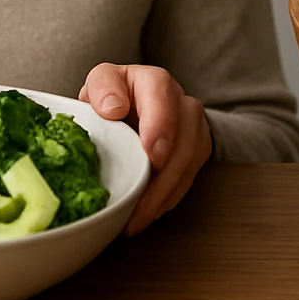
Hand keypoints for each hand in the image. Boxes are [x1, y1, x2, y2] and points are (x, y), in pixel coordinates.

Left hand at [79, 63, 211, 234]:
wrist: (137, 104)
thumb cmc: (116, 95)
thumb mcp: (101, 83)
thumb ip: (102, 88)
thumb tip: (113, 109)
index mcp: (154, 81)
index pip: (161, 94)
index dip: (160, 126)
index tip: (152, 155)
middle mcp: (181, 102)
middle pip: (184, 138)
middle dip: (165, 175)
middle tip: (142, 203)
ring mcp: (194, 128)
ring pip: (188, 164)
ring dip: (163, 195)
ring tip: (136, 218)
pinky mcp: (198, 151)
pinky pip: (187, 180)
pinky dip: (166, 200)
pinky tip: (146, 215)